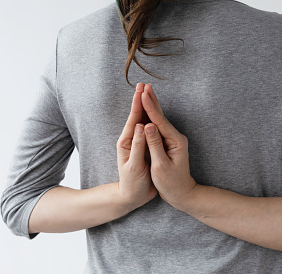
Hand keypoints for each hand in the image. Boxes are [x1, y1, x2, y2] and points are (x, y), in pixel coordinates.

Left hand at [117, 83, 157, 210]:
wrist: (132, 197)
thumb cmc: (133, 184)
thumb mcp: (135, 166)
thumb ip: (138, 146)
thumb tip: (141, 125)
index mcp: (126, 142)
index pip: (133, 119)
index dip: (138, 104)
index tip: (142, 91)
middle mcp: (131, 140)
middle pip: (136, 116)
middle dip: (141, 100)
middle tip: (144, 84)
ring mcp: (137, 143)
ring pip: (142, 120)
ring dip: (146, 106)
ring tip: (149, 93)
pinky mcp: (144, 148)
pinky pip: (148, 129)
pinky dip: (151, 118)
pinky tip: (156, 113)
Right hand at [140, 84, 196, 209]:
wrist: (182, 193)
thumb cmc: (171, 183)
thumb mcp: (161, 166)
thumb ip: (155, 145)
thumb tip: (148, 126)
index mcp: (175, 141)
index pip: (159, 121)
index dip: (150, 107)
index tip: (142, 94)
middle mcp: (176, 137)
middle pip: (161, 115)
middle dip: (152, 100)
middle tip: (144, 85)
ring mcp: (173, 139)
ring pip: (160, 119)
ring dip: (152, 104)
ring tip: (145, 91)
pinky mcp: (168, 142)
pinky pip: (158, 126)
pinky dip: (152, 115)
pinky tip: (148, 108)